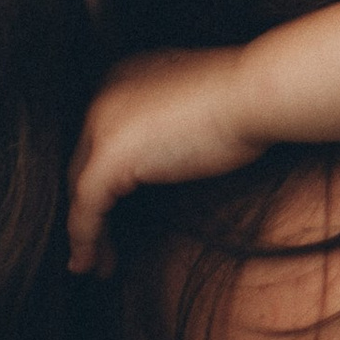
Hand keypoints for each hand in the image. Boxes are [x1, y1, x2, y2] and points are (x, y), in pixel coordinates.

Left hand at [67, 46, 263, 273]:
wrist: (258, 94)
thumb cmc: (248, 101)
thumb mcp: (196, 108)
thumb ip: (170, 125)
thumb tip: (166, 160)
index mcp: (124, 76)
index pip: (98, 138)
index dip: (102, 180)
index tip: (113, 212)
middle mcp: (105, 94)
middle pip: (84, 164)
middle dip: (89, 208)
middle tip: (99, 246)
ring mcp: (103, 124)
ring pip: (81, 187)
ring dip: (86, 231)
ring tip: (95, 264)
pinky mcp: (110, 154)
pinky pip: (86, 207)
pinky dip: (85, 239)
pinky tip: (89, 262)